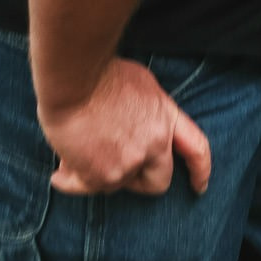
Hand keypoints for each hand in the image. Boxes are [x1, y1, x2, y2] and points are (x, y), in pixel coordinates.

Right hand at [39, 57, 212, 196]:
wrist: (75, 78)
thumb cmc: (101, 73)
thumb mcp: (140, 83)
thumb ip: (148, 112)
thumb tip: (135, 128)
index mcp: (166, 117)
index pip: (196, 149)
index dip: (200, 171)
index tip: (199, 187)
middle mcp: (155, 143)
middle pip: (157, 182)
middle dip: (139, 181)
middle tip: (118, 171)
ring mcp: (130, 162)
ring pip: (117, 184)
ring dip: (96, 173)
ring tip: (75, 152)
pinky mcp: (102, 175)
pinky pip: (87, 187)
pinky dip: (71, 181)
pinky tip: (59, 176)